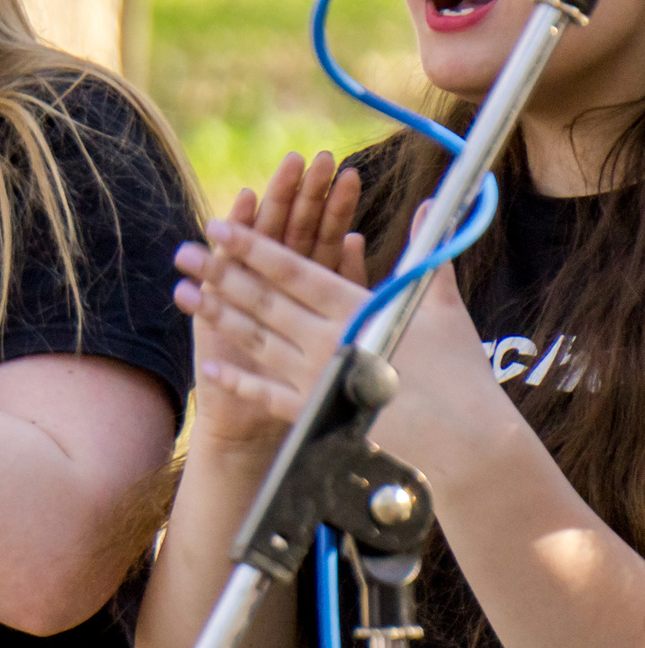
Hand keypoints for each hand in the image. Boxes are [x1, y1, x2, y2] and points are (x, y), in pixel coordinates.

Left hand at [180, 202, 509, 479]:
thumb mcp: (441, 306)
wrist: (465, 441)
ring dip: (217, 316)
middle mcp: (328, 339)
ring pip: (256, 339)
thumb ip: (425, 255)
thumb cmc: (459, 370)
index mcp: (356, 308)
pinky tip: (208, 366)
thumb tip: (427, 206)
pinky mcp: (314, 414)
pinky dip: (236, 380)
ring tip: (182, 294)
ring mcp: (316, 378)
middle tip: (182, 253)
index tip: (219, 227)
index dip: (252, 247)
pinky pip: (266, 394)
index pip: (293, 270)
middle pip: (262, 300)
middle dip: (219, 273)